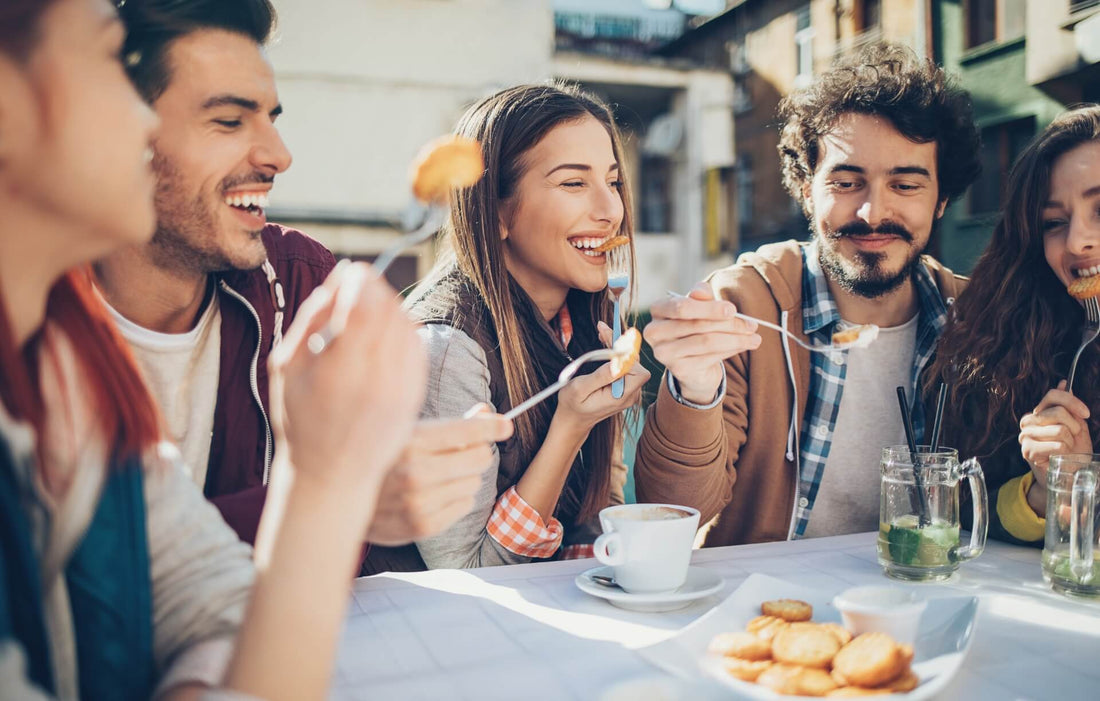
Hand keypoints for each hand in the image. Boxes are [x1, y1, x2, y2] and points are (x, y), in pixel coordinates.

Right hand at [268, 262, 426, 498]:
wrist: (333, 475)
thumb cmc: (302, 420)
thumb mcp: (288, 367)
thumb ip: (312, 318)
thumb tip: (340, 279)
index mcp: (340, 372)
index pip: (366, 306)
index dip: (362, 280)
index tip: (352, 273)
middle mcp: (377, 380)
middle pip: (390, 311)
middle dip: (375, 290)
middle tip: (358, 289)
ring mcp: (401, 390)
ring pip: (408, 326)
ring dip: (391, 308)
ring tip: (368, 314)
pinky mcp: (415, 396)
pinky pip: (417, 347)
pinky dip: (403, 331)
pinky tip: (384, 336)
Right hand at [367, 407, 512, 545]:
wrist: (340, 498)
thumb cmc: (379, 458)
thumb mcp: (406, 430)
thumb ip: (448, 424)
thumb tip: (486, 412)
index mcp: (411, 441)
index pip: (468, 431)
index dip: (492, 426)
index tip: (504, 425)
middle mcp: (416, 473)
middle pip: (480, 458)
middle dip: (476, 452)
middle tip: (462, 451)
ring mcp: (420, 502)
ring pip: (474, 483)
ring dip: (464, 477)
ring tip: (440, 475)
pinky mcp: (423, 526)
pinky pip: (465, 505)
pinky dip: (457, 498)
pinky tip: (435, 493)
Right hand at [553, 321, 649, 433]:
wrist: (573, 419)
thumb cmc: (572, 404)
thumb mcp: (580, 389)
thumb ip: (600, 376)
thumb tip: (618, 362)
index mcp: (621, 397)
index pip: (638, 372)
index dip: (627, 355)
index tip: (611, 341)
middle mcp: (630, 394)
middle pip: (634, 363)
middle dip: (619, 344)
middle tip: (602, 328)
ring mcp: (628, 390)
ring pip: (630, 361)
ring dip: (617, 346)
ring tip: (602, 331)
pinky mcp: (624, 386)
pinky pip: (625, 365)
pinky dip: (616, 352)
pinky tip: (605, 341)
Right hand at [644, 282, 760, 403]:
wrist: (692, 363)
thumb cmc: (696, 327)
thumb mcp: (700, 307)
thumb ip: (701, 296)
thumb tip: (702, 291)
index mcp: (658, 309)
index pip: (682, 307)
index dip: (709, 308)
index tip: (733, 310)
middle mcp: (655, 332)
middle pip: (697, 325)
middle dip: (729, 324)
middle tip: (753, 325)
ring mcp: (664, 353)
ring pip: (707, 342)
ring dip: (736, 339)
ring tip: (755, 338)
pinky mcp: (678, 370)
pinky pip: (710, 357)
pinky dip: (731, 351)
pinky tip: (742, 346)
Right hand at [1019, 380, 1091, 515]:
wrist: (1066, 477)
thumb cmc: (1072, 452)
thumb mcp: (1076, 426)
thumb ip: (1069, 406)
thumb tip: (1063, 383)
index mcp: (1039, 412)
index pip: (1052, 395)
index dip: (1072, 401)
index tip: (1086, 414)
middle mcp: (1029, 421)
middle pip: (1058, 412)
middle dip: (1074, 426)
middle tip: (1073, 438)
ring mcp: (1026, 436)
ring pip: (1060, 429)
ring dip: (1070, 441)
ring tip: (1065, 449)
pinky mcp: (1028, 450)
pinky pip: (1057, 445)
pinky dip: (1064, 452)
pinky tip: (1058, 457)